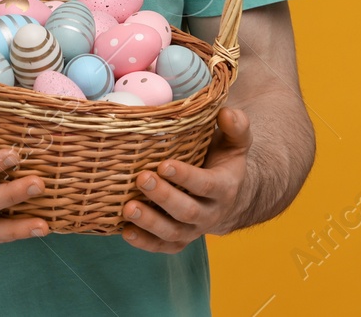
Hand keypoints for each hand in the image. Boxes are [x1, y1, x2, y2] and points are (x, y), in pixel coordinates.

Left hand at [120, 107, 252, 252]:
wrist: (225, 195)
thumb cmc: (222, 159)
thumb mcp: (234, 142)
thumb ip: (236, 126)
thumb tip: (225, 113)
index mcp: (224, 187)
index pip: (206, 185)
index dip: (186, 177)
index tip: (164, 164)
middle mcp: (210, 213)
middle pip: (187, 211)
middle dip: (163, 196)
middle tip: (142, 178)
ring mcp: (193, 230)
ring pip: (173, 232)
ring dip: (149, 222)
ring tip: (128, 207)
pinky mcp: (178, 240)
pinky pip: (162, 247)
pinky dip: (144, 242)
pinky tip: (125, 231)